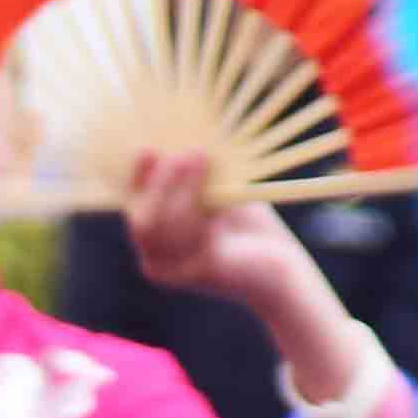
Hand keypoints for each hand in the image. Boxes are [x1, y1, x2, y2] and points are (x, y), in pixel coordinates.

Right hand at [123, 141, 377, 417]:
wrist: (282, 274)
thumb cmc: (250, 232)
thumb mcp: (217, 199)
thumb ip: (196, 181)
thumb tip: (181, 143)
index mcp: (152, 245)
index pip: (135, 210)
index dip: (137, 180)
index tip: (146, 149)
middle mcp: (156, 263)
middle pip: (144, 222)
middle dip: (162, 183)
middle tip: (186, 153)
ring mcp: (177, 272)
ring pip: (169, 226)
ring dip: (185, 188)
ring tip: (202, 158)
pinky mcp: (203, 271)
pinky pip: (196, 233)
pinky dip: (207, 208)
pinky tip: (220, 193)